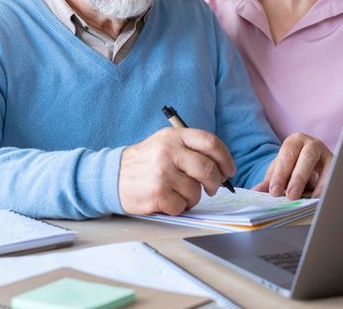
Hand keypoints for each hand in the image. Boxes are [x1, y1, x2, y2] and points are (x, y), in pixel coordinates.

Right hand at [118, 127, 235, 215]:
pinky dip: (178, 207)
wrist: (112, 176)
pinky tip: (167, 201)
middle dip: (214, 183)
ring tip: (179, 194)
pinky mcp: (157, 193)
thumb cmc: (146, 162)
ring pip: (196, 191)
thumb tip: (221, 168)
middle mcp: (169, 151)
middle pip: (208, 168)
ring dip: (192, 198)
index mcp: (174, 136)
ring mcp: (162, 172)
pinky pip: (181, 205)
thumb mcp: (165, 143)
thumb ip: (190, 149)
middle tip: (211, 189)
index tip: (229, 171)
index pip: (210, 143)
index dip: (225, 158)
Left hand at [253, 133, 332, 199]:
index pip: (287, 155)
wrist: (311, 164)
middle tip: (290, 196)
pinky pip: (335, 177)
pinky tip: (319, 199)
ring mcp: (327, 154)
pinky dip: (327, 189)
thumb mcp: (280, 170)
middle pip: (306, 158)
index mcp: (295, 141)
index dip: (280, 174)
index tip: (274, 192)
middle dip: (298, 178)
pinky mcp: (337, 166)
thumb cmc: (293, 165)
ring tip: (308, 200)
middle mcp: (312, 144)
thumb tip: (256, 191)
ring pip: (325, 167)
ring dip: (317, 185)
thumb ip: (270, 180)